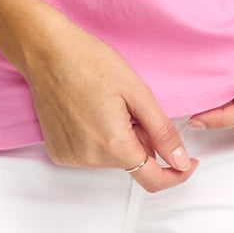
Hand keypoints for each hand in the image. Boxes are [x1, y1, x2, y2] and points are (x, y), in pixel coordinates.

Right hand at [16, 15, 197, 191]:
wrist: (46, 53)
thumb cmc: (89, 62)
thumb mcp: (137, 93)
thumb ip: (162, 132)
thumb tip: (181, 162)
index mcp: (114, 145)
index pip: (153, 180)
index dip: (176, 173)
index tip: (187, 161)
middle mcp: (90, 159)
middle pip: (133, 165)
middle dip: (142, 143)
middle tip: (133, 109)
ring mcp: (71, 158)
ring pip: (112, 160)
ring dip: (119, 141)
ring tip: (107, 107)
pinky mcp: (59, 152)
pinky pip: (91, 155)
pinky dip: (99, 140)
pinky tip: (90, 113)